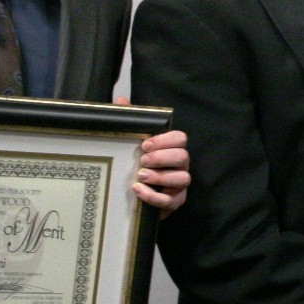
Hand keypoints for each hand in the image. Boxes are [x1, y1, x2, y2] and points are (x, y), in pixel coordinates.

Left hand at [116, 97, 190, 215]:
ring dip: (161, 176)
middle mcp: (180, 166)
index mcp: (172, 149)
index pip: (180, 138)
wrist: (135, 197)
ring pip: (182, 178)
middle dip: (163, 158)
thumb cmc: (137, 167)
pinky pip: (171, 201)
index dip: (165, 140)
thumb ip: (130, 122)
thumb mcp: (131, 144)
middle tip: (143, 160)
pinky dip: (154, 196)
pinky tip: (138, 191)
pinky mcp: (175, 202)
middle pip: (183, 156)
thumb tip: (120, 101)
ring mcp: (180, 185)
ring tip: (140, 175)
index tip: (145, 144)